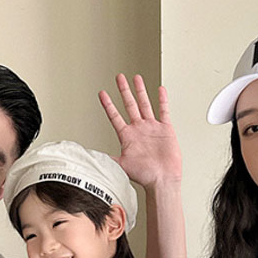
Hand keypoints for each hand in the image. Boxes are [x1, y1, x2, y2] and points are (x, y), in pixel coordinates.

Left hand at [99, 73, 181, 189]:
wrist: (162, 180)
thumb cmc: (144, 176)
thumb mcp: (121, 166)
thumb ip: (108, 158)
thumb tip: (92, 157)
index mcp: (128, 137)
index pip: (115, 116)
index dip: (108, 105)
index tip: (102, 93)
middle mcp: (139, 130)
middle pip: (130, 105)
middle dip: (124, 91)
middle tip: (119, 78)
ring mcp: (152, 128)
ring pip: (145, 104)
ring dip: (140, 91)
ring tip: (136, 78)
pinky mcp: (165, 129)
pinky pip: (164, 111)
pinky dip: (162, 100)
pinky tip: (160, 90)